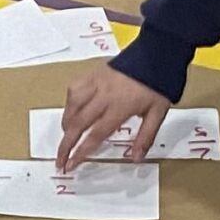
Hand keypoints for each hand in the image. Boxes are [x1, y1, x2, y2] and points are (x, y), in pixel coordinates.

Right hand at [54, 65, 170, 168]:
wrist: (157, 53)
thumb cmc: (159, 84)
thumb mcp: (158, 113)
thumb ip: (145, 137)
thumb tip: (136, 159)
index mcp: (119, 107)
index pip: (95, 134)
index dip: (81, 152)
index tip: (71, 165)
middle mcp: (103, 96)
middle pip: (77, 123)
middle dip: (65, 144)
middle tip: (60, 160)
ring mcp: (95, 83)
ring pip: (72, 106)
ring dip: (66, 124)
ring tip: (66, 137)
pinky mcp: (92, 74)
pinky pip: (73, 89)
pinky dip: (70, 103)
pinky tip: (73, 110)